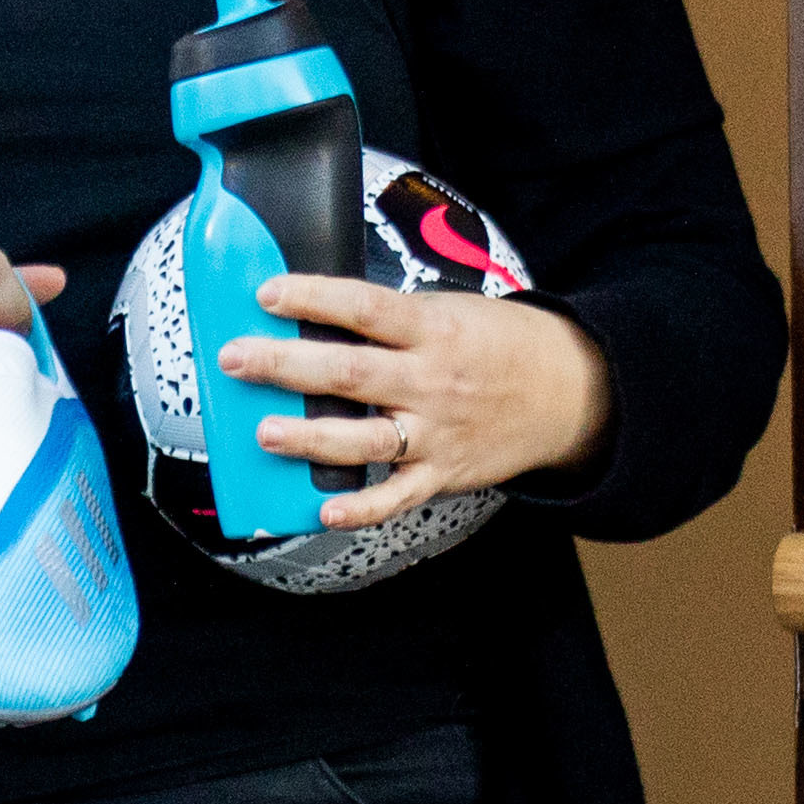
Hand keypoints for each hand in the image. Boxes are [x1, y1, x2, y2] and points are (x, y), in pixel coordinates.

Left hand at [221, 279, 611, 526]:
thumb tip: (315, 315)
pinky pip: (398, 496)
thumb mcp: (449, 311)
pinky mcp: (443, 473)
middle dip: (286, 365)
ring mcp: (436, 431)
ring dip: (311, 438)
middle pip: (350, 372)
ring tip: (264, 433)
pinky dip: (364, 508)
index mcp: (432, 329)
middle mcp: (431, 380)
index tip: (267, 293)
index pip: (363, 307)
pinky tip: (326, 511)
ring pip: (366, 438)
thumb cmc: (496, 344)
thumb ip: (390, 320)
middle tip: (235, 359)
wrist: (567, 392)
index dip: (313, 297)